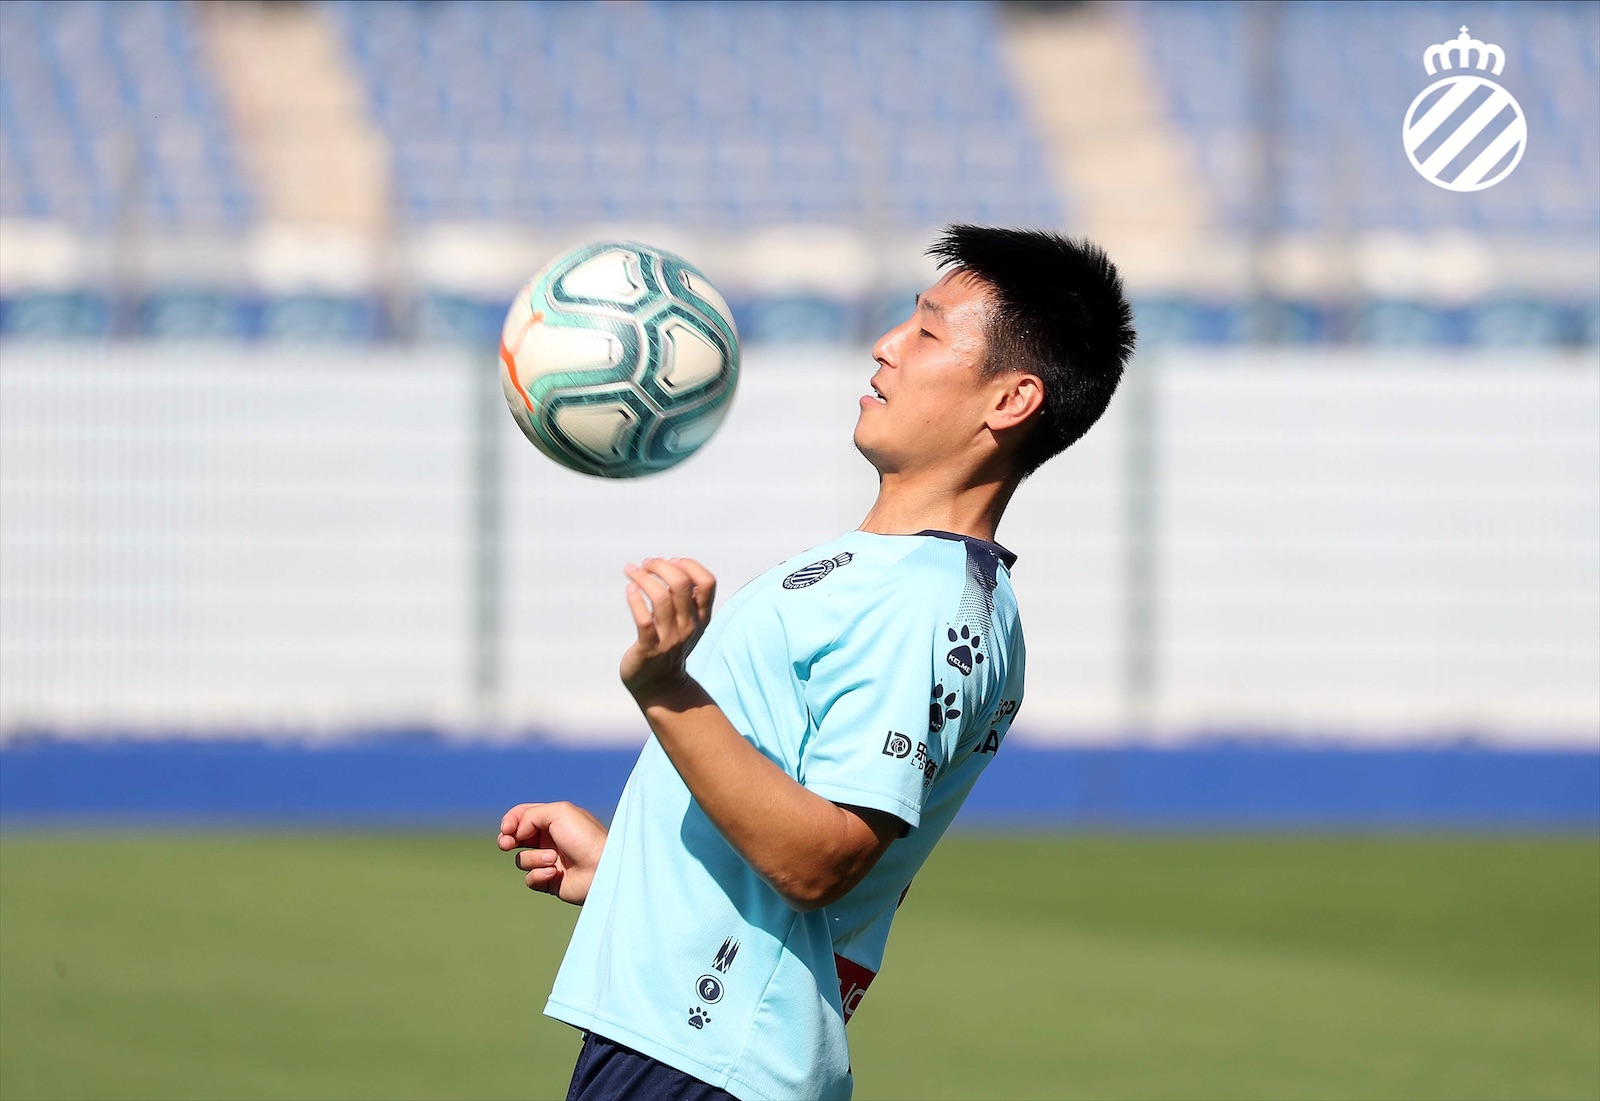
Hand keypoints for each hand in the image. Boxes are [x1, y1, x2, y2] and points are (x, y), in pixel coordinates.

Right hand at [497, 801, 606, 905]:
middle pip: (516, 838)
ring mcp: (549, 861)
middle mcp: (550, 839)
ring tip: (552, 859)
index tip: (508, 828)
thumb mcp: (559, 812)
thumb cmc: (584, 838)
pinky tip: (554, 873)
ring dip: (533, 858)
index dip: (511, 820)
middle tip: (506, 843)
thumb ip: (530, 815)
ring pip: (522, 859)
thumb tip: (516, 832)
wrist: (601, 869)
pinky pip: (530, 879)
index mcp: (554, 820)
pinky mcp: (549, 881)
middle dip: (507, 839)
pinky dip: (538, 875)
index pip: (523, 815)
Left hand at [620, 557, 716, 704]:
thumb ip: (685, 599)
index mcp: (701, 618)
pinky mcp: (649, 648)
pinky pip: (643, 619)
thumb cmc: (669, 647)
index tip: (670, 562)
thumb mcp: (687, 624)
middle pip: (681, 584)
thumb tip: (671, 565)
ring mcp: (670, 639)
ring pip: (660, 597)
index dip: (689, 565)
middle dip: (660, 566)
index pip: (706, 582)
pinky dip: (635, 599)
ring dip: (643, 577)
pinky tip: (630, 590)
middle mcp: (689, 627)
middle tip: (645, 563)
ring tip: (632, 571)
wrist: (660, 687)